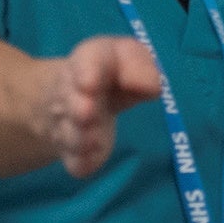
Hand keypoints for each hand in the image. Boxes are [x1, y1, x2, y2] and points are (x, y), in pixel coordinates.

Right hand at [36, 36, 160, 178]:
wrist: (73, 95)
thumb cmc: (110, 73)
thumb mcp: (126, 57)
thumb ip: (140, 65)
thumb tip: (153, 86)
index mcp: (89, 63)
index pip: (87, 60)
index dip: (88, 70)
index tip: (89, 82)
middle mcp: (73, 93)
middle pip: (73, 100)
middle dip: (79, 107)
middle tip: (86, 112)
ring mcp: (70, 124)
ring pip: (72, 133)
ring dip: (80, 137)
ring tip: (92, 140)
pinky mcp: (75, 151)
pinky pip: (74, 160)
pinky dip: (81, 162)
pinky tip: (86, 165)